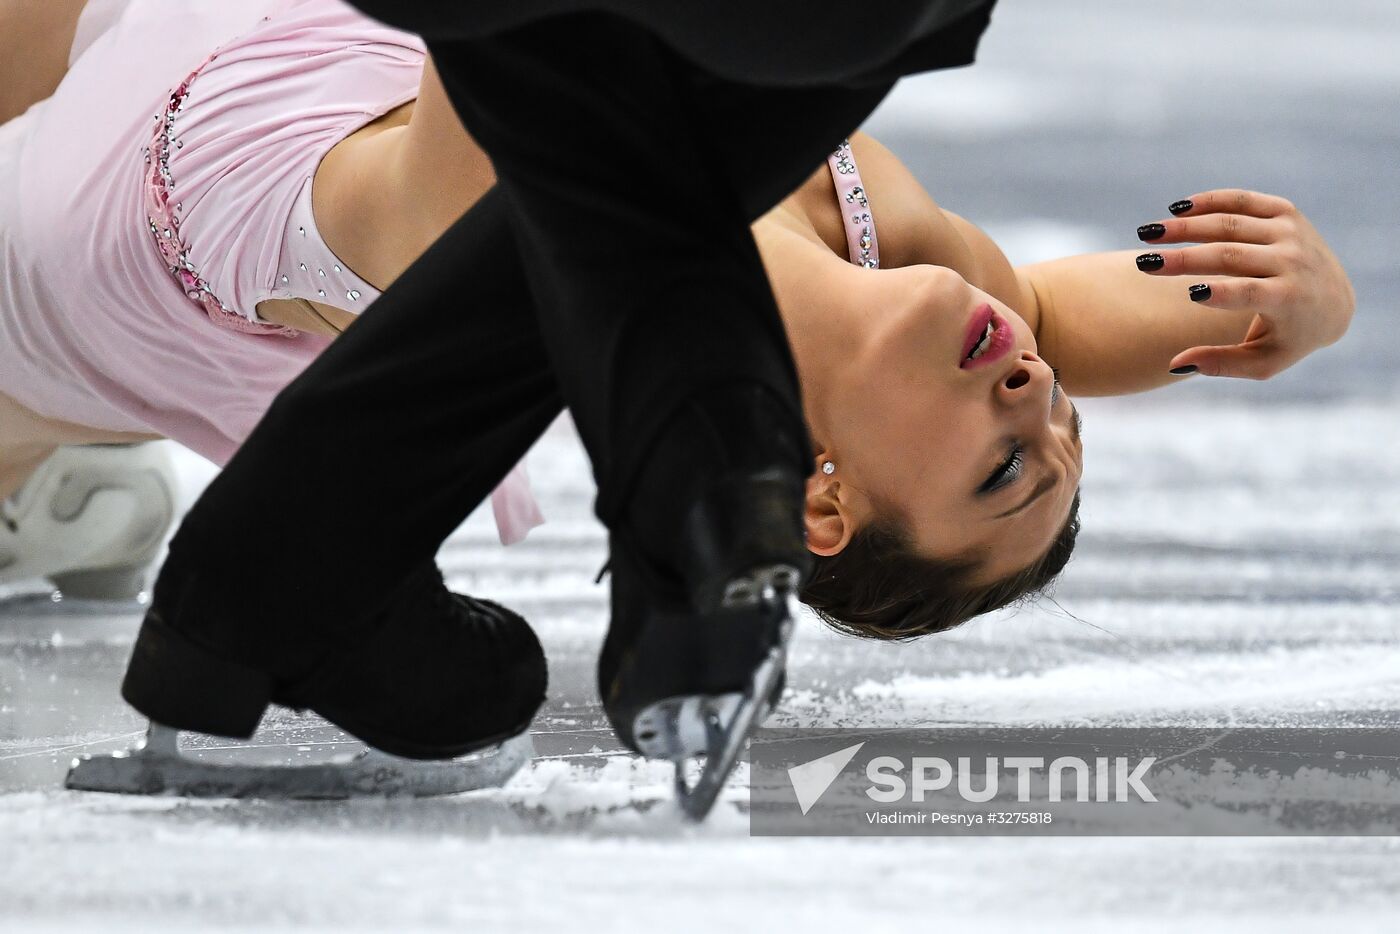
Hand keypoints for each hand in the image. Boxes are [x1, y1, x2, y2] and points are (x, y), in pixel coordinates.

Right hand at [1136, 189, 1354, 378]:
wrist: (1336, 301)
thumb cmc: (1289, 339)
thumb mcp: (1262, 363)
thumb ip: (1221, 364)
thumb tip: (1174, 363)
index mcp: (1289, 299)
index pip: (1251, 293)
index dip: (1221, 293)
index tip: (1188, 293)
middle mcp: (1292, 260)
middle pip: (1230, 255)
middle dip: (1184, 258)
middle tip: (1144, 261)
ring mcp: (1289, 232)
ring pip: (1230, 224)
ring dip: (1186, 227)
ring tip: (1147, 233)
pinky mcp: (1285, 213)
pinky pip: (1242, 201)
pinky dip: (1209, 201)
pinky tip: (1177, 210)